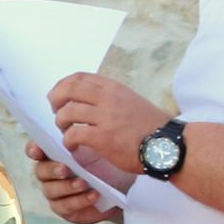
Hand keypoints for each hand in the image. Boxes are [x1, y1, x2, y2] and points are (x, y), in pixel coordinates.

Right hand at [26, 140, 123, 223]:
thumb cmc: (106, 165)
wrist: (122, 189)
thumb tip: (74, 130)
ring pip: (50, 190)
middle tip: (65, 169)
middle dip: (52, 170)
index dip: (33, 150)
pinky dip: (79, 200)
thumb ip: (81, 140)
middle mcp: (50, 174)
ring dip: (67, 186)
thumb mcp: (96, 149)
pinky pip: (65, 206)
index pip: (35, 150)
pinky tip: (93, 195)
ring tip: (84, 184)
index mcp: (54, 156)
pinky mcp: (64, 209)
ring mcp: (56, 192)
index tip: (37, 151)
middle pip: (40, 171)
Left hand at [50, 73, 159, 187]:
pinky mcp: (104, 138)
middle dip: (55, 100)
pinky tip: (73, 147)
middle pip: (68, 89)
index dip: (62, 85)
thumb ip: (111, 98)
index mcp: (114, 89)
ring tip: (66, 132)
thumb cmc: (151, 127)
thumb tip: (87, 99)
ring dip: (61, 123)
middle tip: (56, 112)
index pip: (79, 77)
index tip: (59, 96)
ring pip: (67, 112)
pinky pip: (73, 134)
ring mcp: (106, 118)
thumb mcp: (131, 101)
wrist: (168, 146)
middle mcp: (108, 99)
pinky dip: (68, 141)